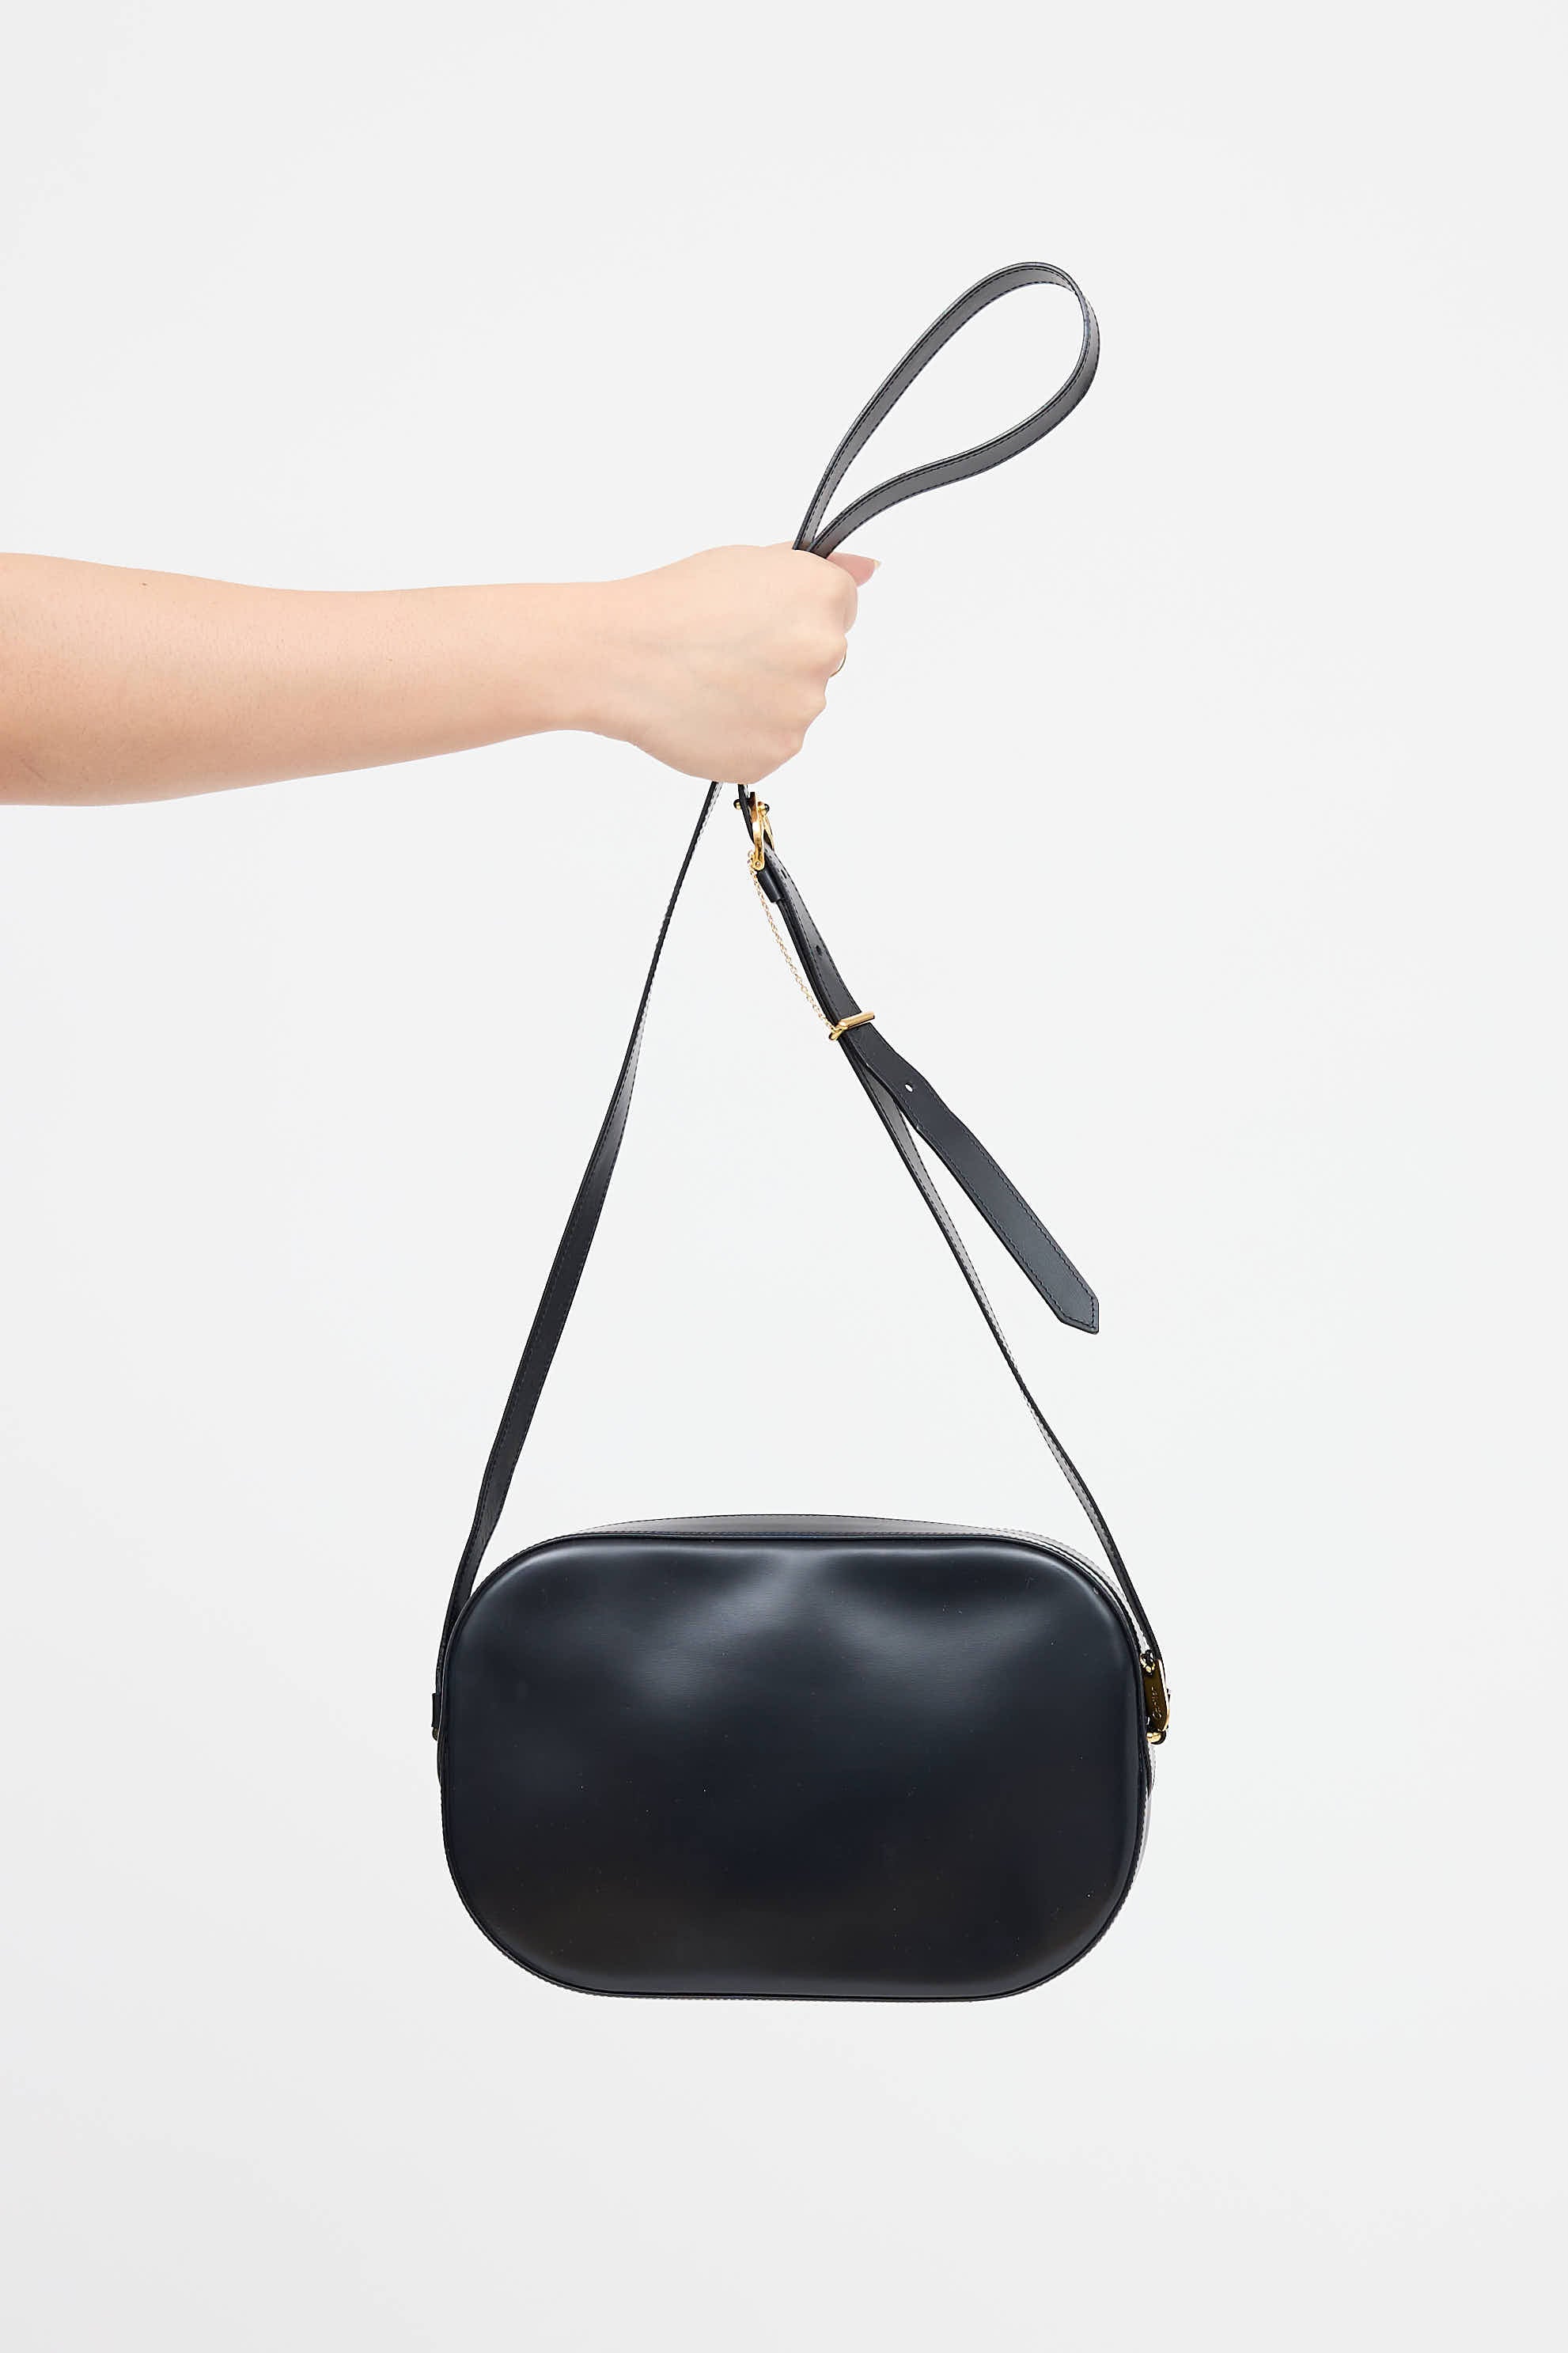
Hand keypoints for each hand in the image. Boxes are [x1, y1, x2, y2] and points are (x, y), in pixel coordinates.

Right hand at [587, 545, 875, 785]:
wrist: (622, 658)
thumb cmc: (674, 604)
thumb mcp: (747, 562)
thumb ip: (818, 569)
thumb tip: (868, 569)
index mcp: (823, 599)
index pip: (841, 609)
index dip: (796, 612)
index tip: (760, 617)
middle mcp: (824, 654)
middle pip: (822, 660)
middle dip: (784, 657)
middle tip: (727, 650)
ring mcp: (802, 711)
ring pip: (795, 705)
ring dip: (764, 698)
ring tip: (711, 681)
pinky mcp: (774, 754)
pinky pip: (770, 743)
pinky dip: (744, 733)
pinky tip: (708, 711)